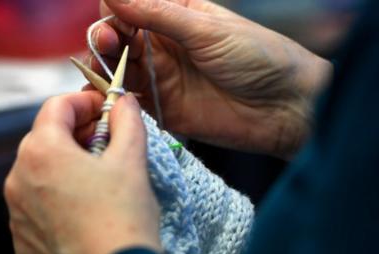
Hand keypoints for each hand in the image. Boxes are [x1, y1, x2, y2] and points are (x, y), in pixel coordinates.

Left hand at [4, 92, 161, 253]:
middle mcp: (18, 178)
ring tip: (100, 177)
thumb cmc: (122, 221)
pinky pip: (39, 202)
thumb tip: (123, 102)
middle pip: (47, 137)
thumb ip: (127, 120)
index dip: (85, 101)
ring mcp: (17, 211)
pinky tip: (86, 207)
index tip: (106, 109)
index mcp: (41, 152)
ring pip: (42, 171)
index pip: (57, 106)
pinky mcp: (23, 237)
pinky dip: (59, 194)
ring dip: (68, 163)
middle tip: (108, 141)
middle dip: (78, 132)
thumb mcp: (131, 160)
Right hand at [89, 0, 331, 158]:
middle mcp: (163, 47)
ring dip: (104, 67)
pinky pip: (129, 102)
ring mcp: (160, 79)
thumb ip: (157, 14)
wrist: (285, 107)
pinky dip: (113, 98)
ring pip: (117, 70)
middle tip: (106, 42)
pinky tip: (105, 94)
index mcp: (175, 18)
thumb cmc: (257, 57)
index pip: (130, 10)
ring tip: (103, 68)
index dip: (114, 13)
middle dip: (105, 39)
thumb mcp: (206, 29)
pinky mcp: (162, 109)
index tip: (111, 20)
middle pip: (118, 40)